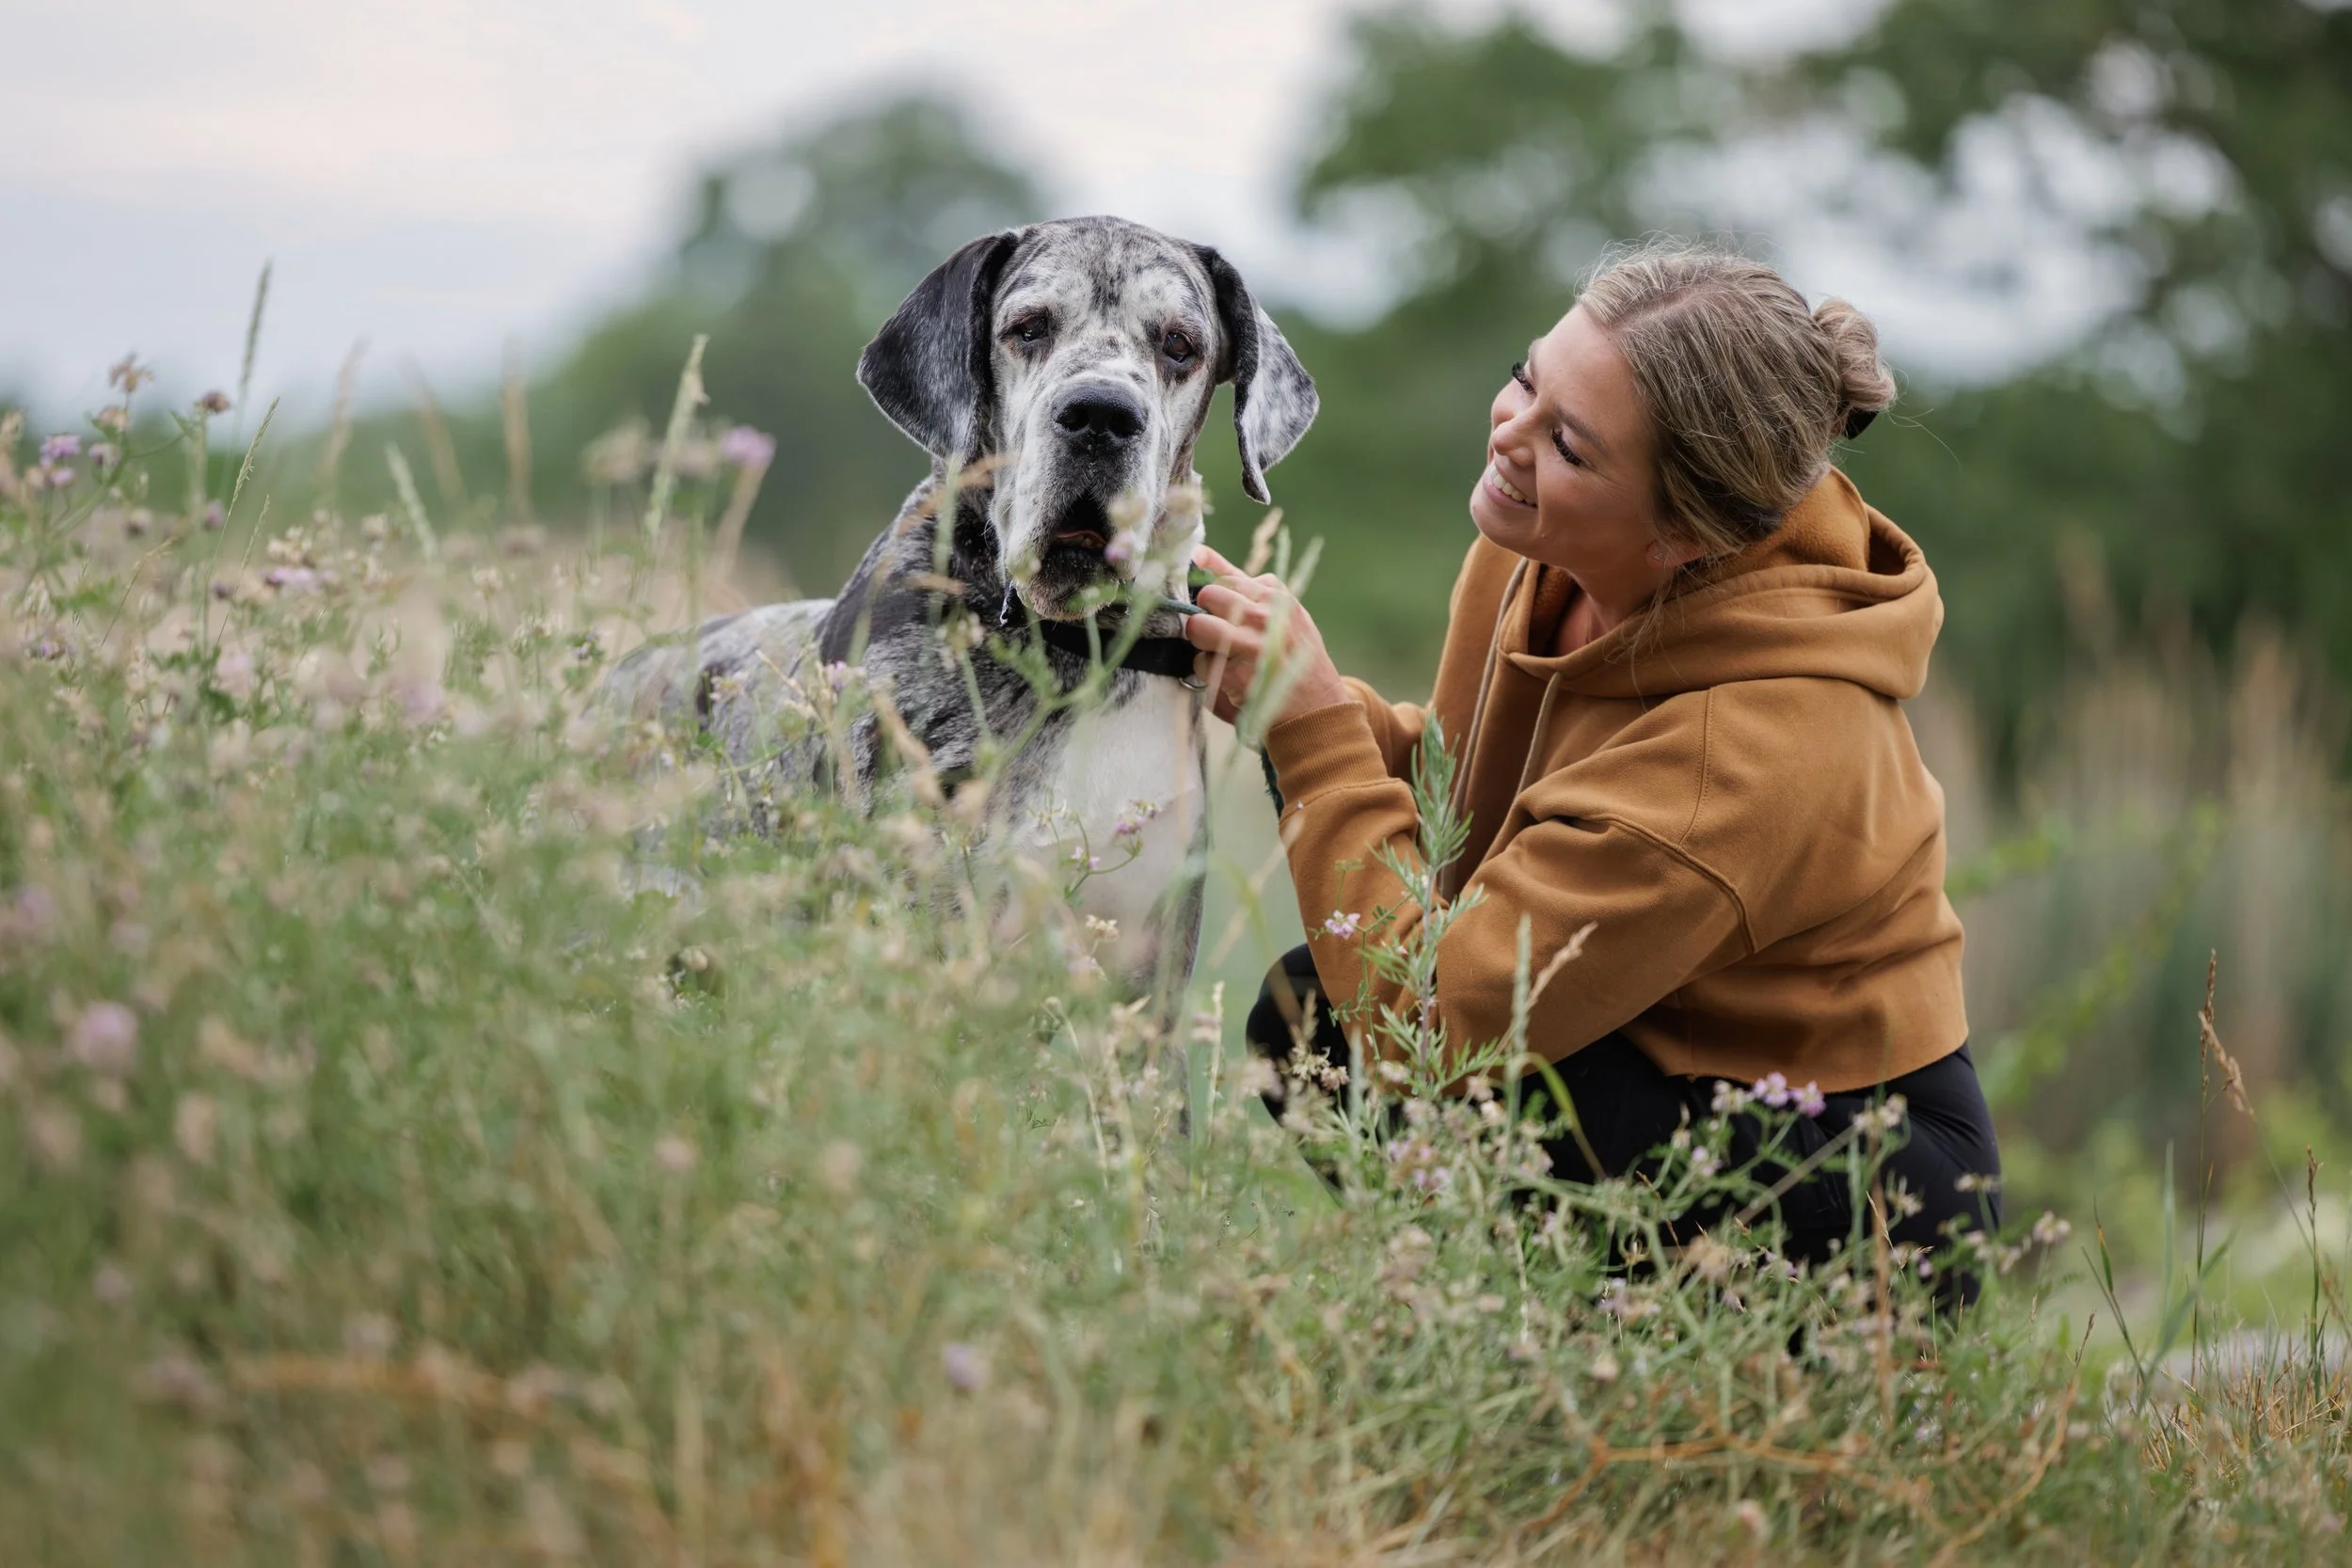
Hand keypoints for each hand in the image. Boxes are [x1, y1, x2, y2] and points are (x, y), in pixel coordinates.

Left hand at [1182, 544, 1350, 728]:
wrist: (1316, 706)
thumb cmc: (1292, 653)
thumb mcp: (1279, 610)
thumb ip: (1238, 581)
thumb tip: (1198, 552)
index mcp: (1274, 593)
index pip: (1223, 578)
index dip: (1215, 597)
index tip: (1221, 611)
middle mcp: (1263, 614)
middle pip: (1208, 597)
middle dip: (1207, 615)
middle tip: (1223, 635)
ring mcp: (1250, 643)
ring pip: (1198, 626)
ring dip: (1203, 643)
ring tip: (1224, 654)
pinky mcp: (1236, 673)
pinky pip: (1201, 662)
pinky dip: (1209, 672)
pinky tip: (1232, 677)